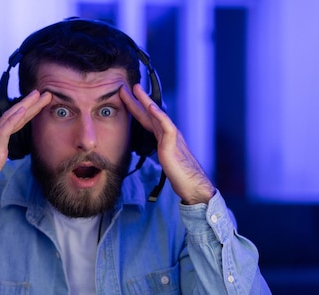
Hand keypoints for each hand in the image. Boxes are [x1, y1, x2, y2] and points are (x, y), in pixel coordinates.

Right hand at [0, 90, 51, 203]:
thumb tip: (4, 151)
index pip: (15, 122)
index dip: (28, 111)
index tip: (39, 102)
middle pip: (15, 115)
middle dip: (31, 103)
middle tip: (45, 92)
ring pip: (11, 118)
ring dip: (26, 105)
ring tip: (37, 95)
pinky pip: (4, 131)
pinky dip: (14, 119)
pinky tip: (23, 110)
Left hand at [120, 84, 215, 204]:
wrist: (193, 185)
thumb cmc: (181, 175)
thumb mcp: (165, 160)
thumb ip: (159, 151)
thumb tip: (152, 149)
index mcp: (163, 138)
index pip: (147, 120)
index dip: (135, 109)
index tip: (125, 98)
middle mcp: (167, 134)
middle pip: (150, 113)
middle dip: (137, 99)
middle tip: (127, 86)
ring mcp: (171, 138)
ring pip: (157, 115)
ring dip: (146, 101)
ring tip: (137, 90)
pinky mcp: (174, 145)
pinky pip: (167, 127)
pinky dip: (159, 116)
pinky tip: (152, 108)